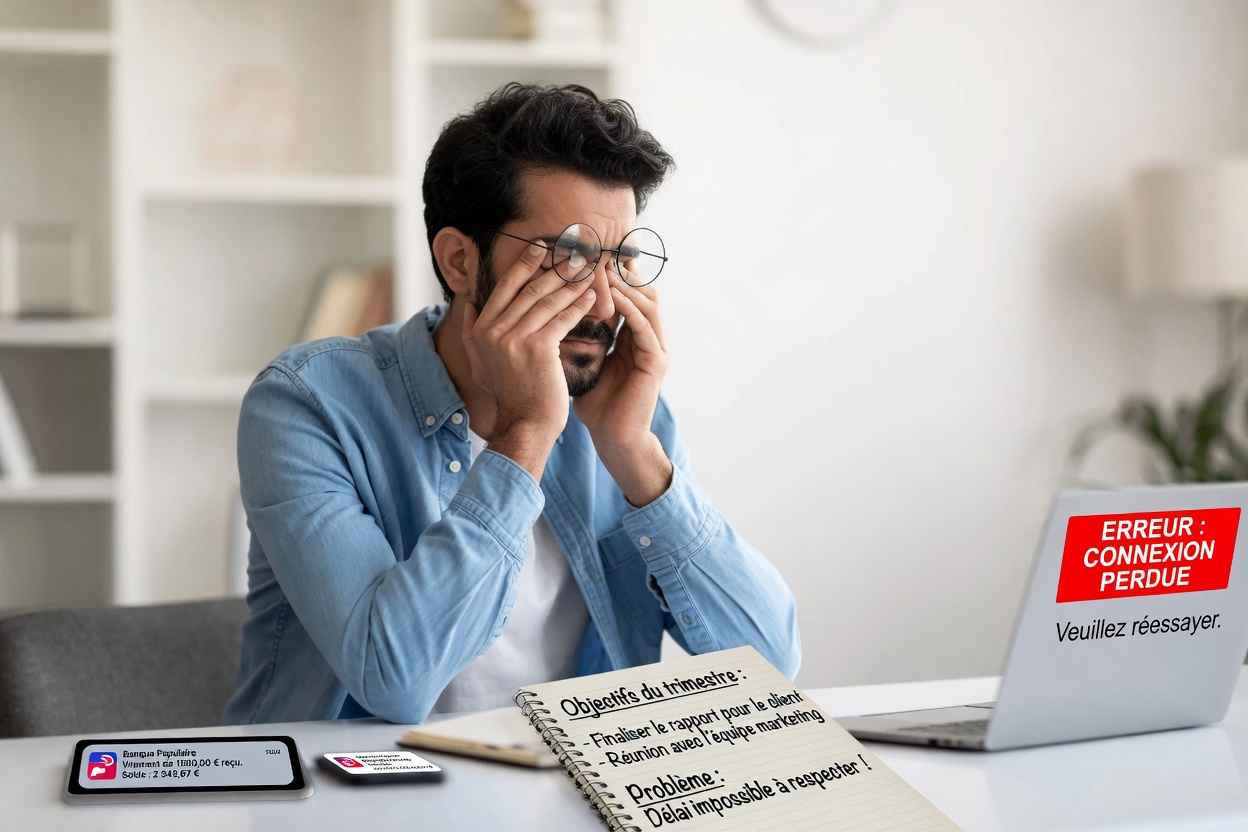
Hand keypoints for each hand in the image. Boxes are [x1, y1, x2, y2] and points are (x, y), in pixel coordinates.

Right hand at [462, 240, 597, 476]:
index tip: (542, 248)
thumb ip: (472, 333)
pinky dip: (579, 306)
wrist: (525, 425)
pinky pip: (562, 319)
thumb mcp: (481, 364)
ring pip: (547, 301)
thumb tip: (470, 305)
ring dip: (571, 283)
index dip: (524, 264)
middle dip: (554, 268)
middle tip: (574, 253)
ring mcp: (514, 339)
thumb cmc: (511, 395)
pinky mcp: (538, 348)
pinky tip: (592, 297)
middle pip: (529, 289)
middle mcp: (493, 331)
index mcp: (481, 329)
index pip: (505, 287)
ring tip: (588, 271)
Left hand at [574, 274, 672, 504]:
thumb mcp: (581, 360)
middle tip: (599, 252)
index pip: (626, 294)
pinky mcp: (657, 362)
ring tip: (605, 269)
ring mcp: (656, 348)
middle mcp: (648, 337)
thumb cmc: (594, 402)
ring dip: (627, 285)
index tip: (587, 256)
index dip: (610, 274)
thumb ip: (574, 335)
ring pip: (648, 303)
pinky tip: (615, 298)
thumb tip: (544, 310)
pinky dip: (631, 309)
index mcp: (631, 336)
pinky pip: (646, 327)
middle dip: (622, 271)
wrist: (611, 437)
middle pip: (642, 291)